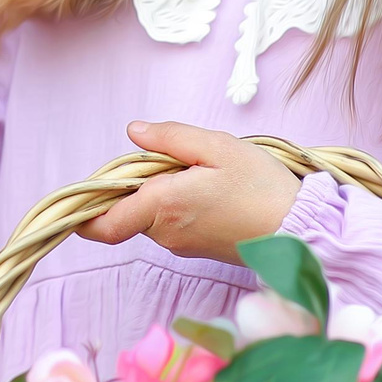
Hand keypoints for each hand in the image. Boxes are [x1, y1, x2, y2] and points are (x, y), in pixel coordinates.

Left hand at [75, 122, 303, 264]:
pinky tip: (210, 189)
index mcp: (163, 206)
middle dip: (137, 183)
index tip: (82, 194)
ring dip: (160, 191)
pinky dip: (177, 203)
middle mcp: (165, 233)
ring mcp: (180, 245)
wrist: (299, 230)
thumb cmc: (261, 187)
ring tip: (201, 172)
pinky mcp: (195, 248)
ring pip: (150, 214)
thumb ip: (170, 137)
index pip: (103, 225)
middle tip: (174, 159)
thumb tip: (133, 132)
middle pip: (127, 209)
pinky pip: (170, 222)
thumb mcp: (217, 146)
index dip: (84, 213)